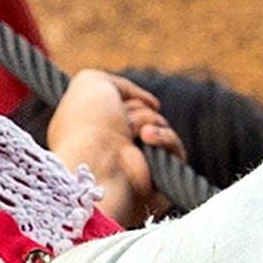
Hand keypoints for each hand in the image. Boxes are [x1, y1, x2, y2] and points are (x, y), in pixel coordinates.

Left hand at [47, 68, 180, 222]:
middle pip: (143, 112)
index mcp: (89, 130)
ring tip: (134, 133)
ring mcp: (136, 164)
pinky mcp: (159, 180)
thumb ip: (117, 82)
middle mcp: (111, 148)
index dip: (121, 97)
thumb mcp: (90, 82)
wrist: (98, 163)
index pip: (119, 104)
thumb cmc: (88, 125)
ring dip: (148, 121)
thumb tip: (145, 101)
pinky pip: (174, 147)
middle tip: (122, 120)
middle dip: (137, 108)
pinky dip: (163, 138)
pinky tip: (147, 139)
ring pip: (160, 126)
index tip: (112, 99)